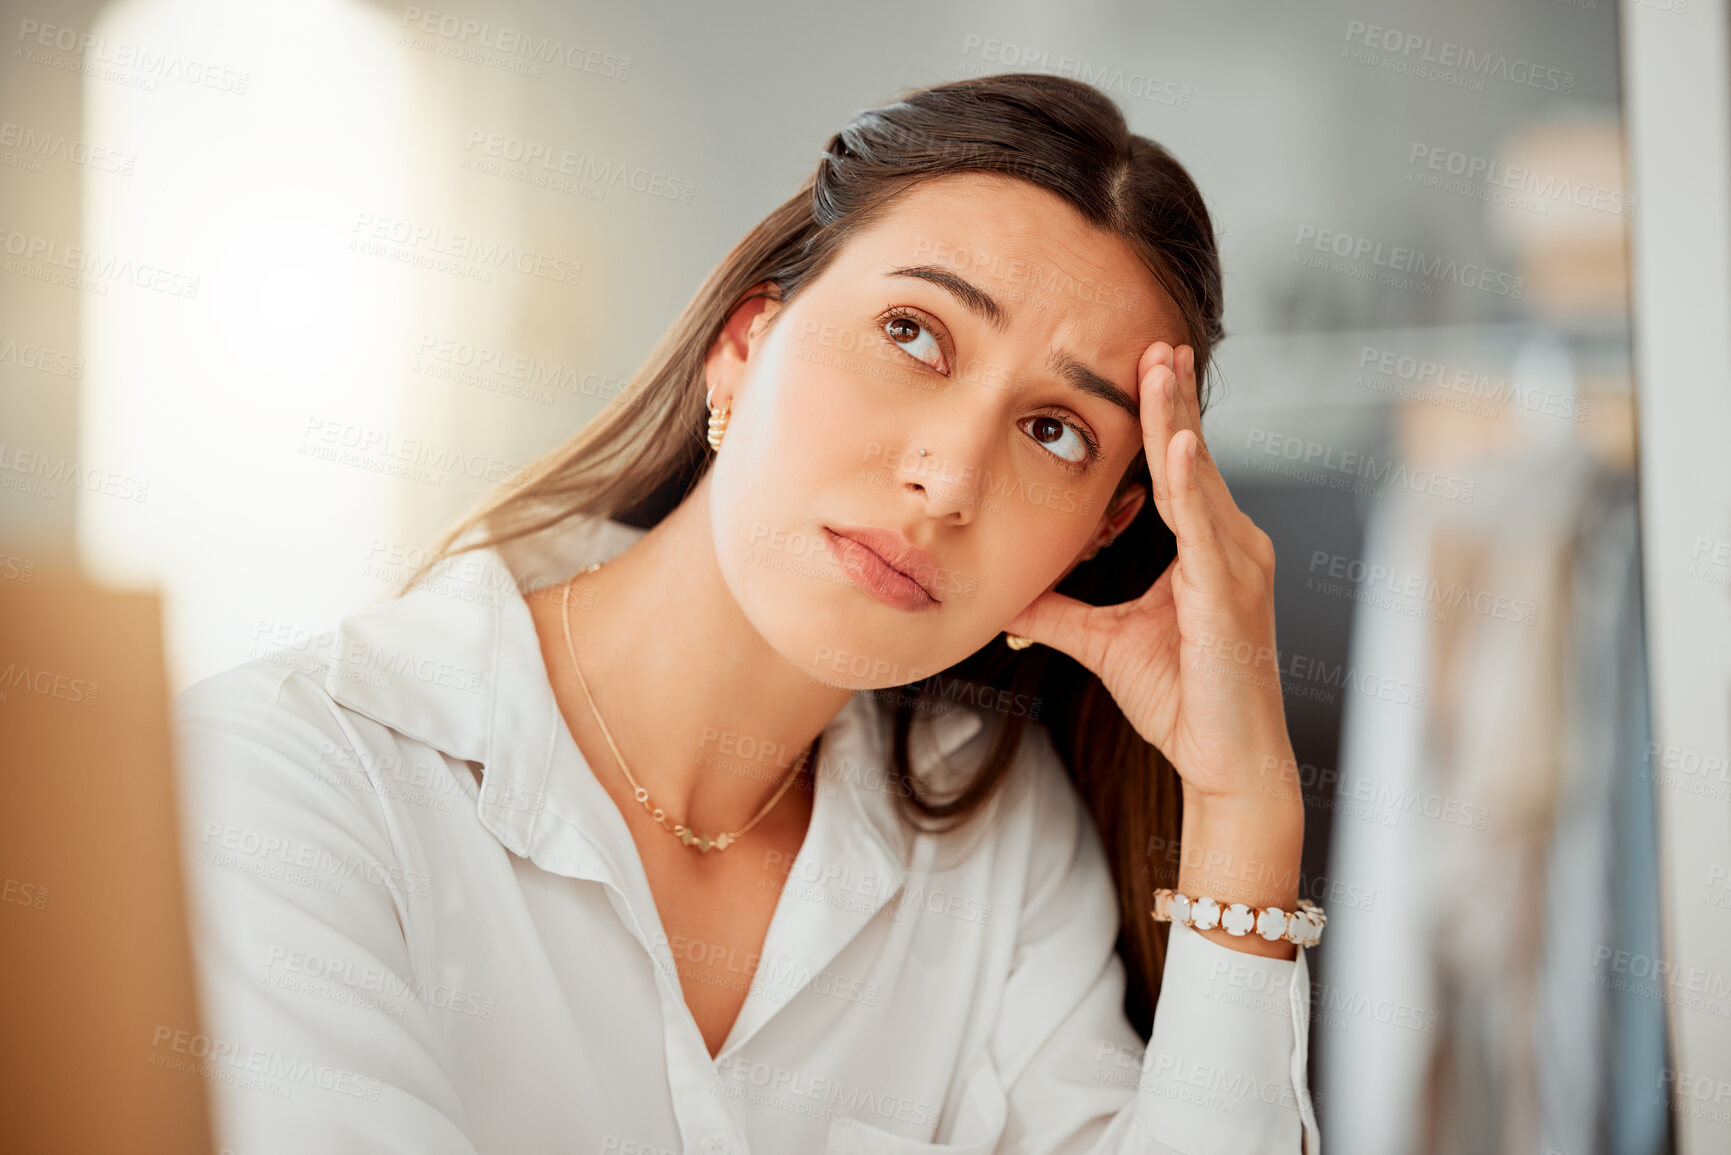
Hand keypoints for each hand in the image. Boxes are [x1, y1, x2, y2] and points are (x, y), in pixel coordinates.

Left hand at [1004, 342, 1295, 803]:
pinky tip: (1178, 446)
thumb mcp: (1103, 643)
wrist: (1225, 764)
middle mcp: (1233, 549)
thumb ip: (1059, 611)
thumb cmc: (1183, 703)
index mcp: (1209, 552)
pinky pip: (1209, 531)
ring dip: (1180, 422)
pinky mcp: (1233, 597)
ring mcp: (1240, 569)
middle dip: (1174, 399)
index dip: (1163, 419)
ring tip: (1163, 368)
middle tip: (1158, 340)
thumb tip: (1009, 592)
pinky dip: (1194, 486)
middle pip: (1197, 459)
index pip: (1182, 471)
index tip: (1146, 367)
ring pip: (1204, 480)